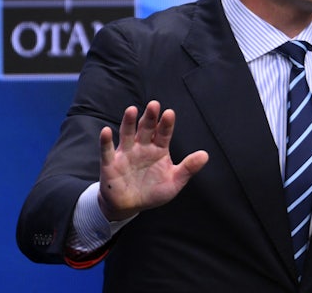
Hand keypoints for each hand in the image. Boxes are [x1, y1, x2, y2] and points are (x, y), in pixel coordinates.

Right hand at [98, 100, 208, 220]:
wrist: (129, 206)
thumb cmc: (153, 192)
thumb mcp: (174, 182)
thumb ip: (188, 168)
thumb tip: (205, 155)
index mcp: (159, 149)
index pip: (164, 133)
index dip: (166, 124)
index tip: (169, 113)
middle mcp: (142, 147)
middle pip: (146, 129)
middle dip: (150, 117)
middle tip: (154, 105)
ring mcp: (126, 153)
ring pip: (127, 134)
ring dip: (129, 122)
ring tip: (132, 110)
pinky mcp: (110, 163)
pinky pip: (107, 151)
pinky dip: (106, 141)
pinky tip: (106, 131)